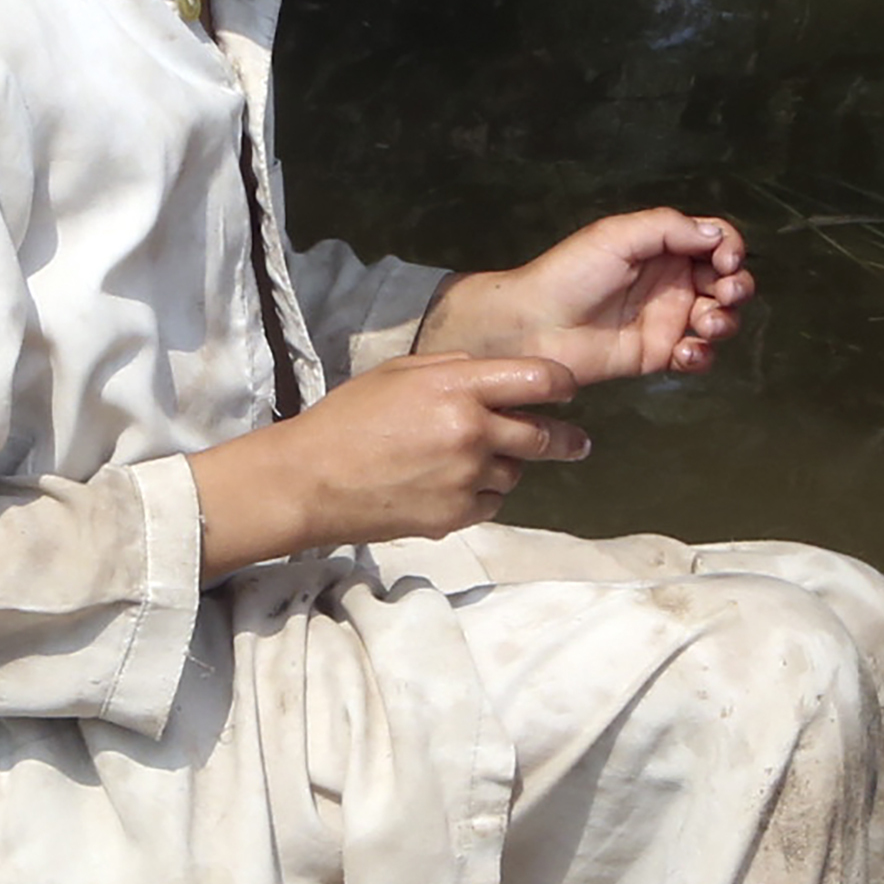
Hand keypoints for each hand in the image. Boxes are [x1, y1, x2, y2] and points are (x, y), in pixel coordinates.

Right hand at [189, 353, 585, 571]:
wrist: (309, 480)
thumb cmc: (347, 419)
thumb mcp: (399, 373)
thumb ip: (454, 368)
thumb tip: (498, 373)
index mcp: (458, 387)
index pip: (540, 379)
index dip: (563, 384)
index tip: (568, 391)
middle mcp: (471, 432)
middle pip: (543, 435)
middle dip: (563, 438)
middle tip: (575, 442)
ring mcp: (466, 478)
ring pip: (516, 473)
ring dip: (507, 466)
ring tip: (470, 461)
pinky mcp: (456, 516)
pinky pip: (493, 504)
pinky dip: (483, 495)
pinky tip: (450, 486)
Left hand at [420, 210, 752, 387]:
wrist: (535, 326)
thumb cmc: (569, 274)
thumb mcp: (618, 235)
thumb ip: (670, 228)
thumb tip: (718, 236)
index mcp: (662, 246)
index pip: (714, 241)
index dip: (730, 249)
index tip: (726, 262)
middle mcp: (670, 280)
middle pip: (726, 281)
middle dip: (737, 286)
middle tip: (726, 293)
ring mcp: (666, 318)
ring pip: (719, 318)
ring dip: (724, 321)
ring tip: (707, 324)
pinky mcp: (658, 354)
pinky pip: (697, 356)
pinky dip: (702, 355)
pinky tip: (686, 353)